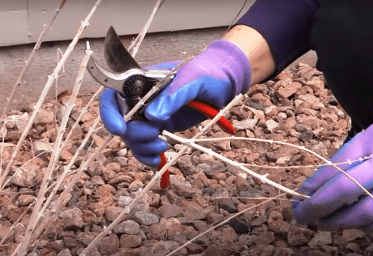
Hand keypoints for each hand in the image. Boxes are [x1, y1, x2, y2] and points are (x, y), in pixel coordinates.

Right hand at [99, 40, 250, 165]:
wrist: (224, 83)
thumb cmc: (208, 73)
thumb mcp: (193, 79)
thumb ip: (173, 96)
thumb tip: (152, 116)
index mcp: (143, 82)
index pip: (114, 96)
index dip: (110, 113)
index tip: (120, 129)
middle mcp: (142, 99)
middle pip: (122, 122)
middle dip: (135, 135)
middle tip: (156, 135)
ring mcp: (151, 115)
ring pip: (132, 138)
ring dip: (143, 148)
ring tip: (163, 146)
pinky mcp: (161, 127)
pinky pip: (145, 146)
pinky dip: (148, 156)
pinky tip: (158, 160)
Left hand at [292, 107, 372, 235]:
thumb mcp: (372, 136)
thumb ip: (348, 158)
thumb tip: (318, 184)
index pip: (335, 168)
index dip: (313, 187)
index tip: (298, 197)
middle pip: (346, 191)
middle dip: (318, 207)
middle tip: (301, 216)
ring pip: (364, 214)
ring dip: (339, 222)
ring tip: (324, 223)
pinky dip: (367, 227)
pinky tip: (357, 224)